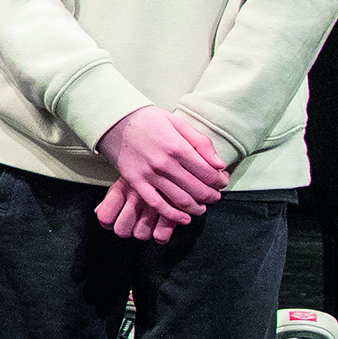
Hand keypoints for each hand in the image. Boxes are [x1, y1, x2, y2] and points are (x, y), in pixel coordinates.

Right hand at [95, 105, 226, 237]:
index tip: (222, 182)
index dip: (220, 181)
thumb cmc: (149, 120)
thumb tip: (219, 165)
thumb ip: (201, 143)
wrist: (115, 121)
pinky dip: (173, 215)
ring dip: (197, 208)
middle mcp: (165, 163)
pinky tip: (184, 218)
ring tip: (203, 207)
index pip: (208, 173)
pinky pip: (156, 204)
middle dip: (212, 196)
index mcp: (178, 147)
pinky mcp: (136, 182)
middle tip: (215, 196)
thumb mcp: (178, 123)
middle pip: (198, 189)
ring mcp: (149, 175)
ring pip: (181, 200)